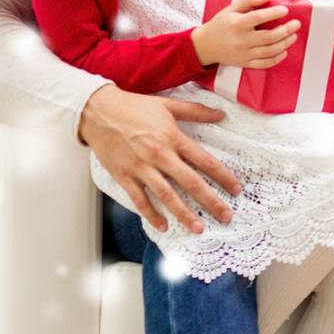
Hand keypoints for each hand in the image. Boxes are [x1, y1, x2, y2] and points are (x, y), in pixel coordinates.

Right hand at [79, 84, 242, 233]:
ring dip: (183, 214)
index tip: (236, 189)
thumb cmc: (133, 107)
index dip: (223, 176)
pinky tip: (162, 226)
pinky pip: (139, 199)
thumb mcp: (168, 105)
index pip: (205, 161)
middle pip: (190, 182)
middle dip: (210, 201)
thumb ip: (196, 111)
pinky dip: (150, 214)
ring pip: (166, 196)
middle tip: (225, 216)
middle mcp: (159, 155)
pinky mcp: (124, 176)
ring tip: (198, 228)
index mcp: (173, 138)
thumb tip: (221, 114)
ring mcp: (141, 168)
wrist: (97, 111)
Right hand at [191, 0, 298, 67]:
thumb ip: (248, 0)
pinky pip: (264, 63)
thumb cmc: (220, 25)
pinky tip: (284, 51)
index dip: (274, 13)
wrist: (205, 45)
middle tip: (296, 24)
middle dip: (286, 30)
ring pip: (269, 51)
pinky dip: (276, 59)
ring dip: (285, 43)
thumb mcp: (231, 9)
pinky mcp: (245, 63)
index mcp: (237, 24)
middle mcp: (241, 40)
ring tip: (293, 35)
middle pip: (268, 37)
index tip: (285, 10)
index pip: (258, 17)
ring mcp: (244, 53)